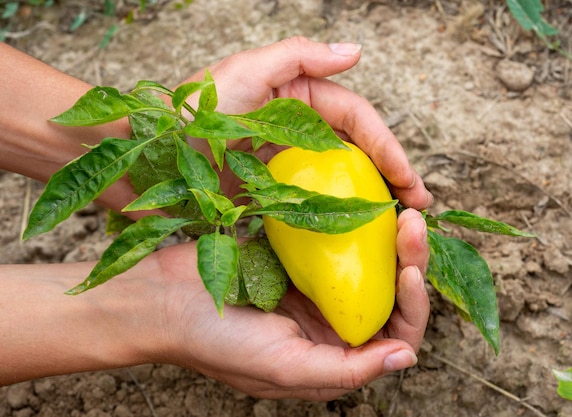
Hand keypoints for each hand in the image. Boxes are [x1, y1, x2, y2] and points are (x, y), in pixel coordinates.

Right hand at [153, 208, 428, 399]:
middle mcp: (331, 324)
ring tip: (402, 210)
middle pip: (389, 296)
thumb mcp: (285, 367)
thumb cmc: (218, 342)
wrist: (163, 300)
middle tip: (413, 224)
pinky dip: (357, 226)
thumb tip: (405, 358)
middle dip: (410, 261)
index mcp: (334, 356)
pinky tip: (368, 204)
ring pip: (370, 266)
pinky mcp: (297, 260)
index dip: (413, 307)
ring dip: (389, 241)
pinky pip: (339, 243)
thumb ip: (346, 370)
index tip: (409, 271)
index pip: (395, 336)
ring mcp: (315, 289)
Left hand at [182, 36, 432, 209]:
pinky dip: (336, 213)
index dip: (388, 147)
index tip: (410, 182)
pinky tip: (354, 233)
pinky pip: (312, 200)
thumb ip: (298, 56)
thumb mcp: (244, 72)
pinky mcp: (269, 190)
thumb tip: (355, 52)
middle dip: (391, 174)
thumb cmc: (190, 112)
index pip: (356, 118)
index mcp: (296, 95)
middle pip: (356, 149)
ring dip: (370, 196)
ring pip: (339, 176)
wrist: (144, 157)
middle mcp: (295, 126)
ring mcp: (284, 160)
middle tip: (417, 208)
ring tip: (397, 225)